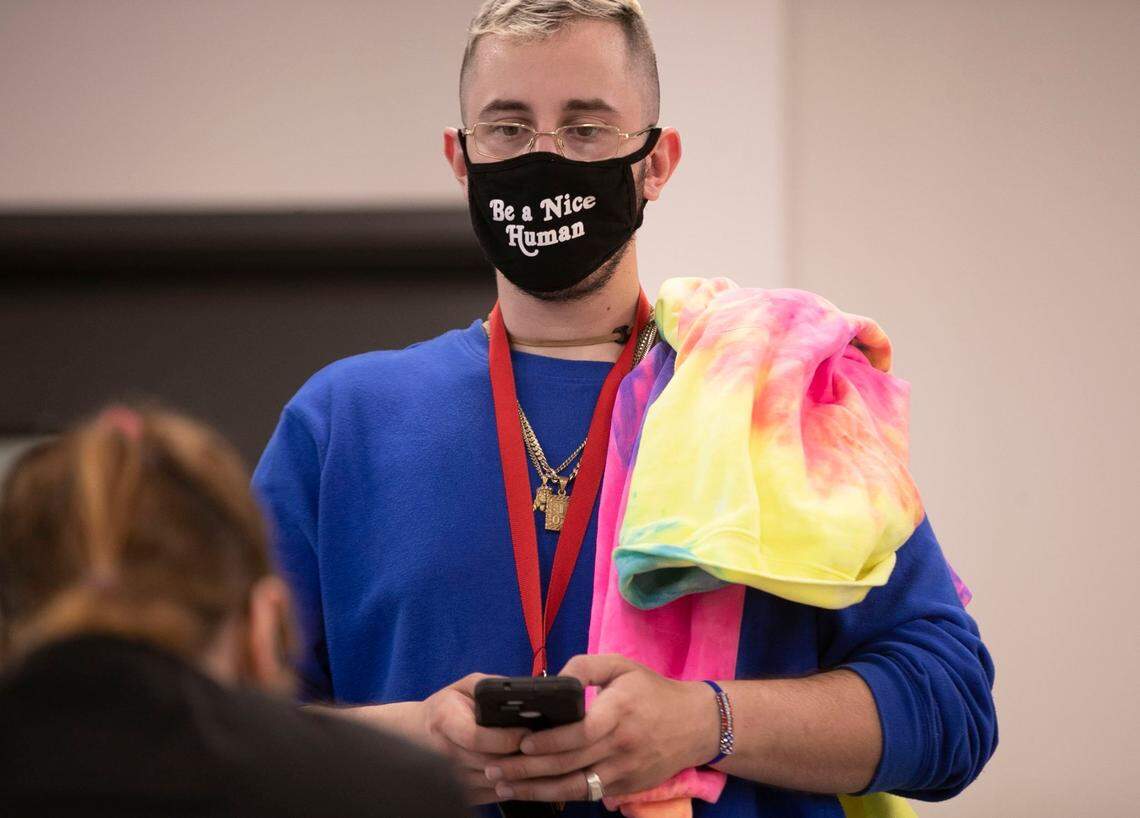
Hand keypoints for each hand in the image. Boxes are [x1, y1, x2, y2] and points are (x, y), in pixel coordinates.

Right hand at [420, 673, 530, 804]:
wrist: (418, 732)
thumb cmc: (448, 706)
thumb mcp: (466, 685)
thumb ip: (492, 686)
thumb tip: (522, 692)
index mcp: (445, 720)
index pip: (477, 738)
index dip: (505, 738)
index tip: (526, 732)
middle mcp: (443, 751)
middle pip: (489, 763)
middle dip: (517, 756)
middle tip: (539, 748)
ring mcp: (449, 775)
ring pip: (492, 782)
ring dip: (516, 773)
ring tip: (535, 760)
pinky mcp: (458, 792)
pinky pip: (490, 794)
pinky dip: (509, 786)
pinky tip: (520, 773)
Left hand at [484, 655, 719, 802]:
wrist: (696, 725)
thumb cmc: (653, 691)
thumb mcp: (622, 666)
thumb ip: (586, 666)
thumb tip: (554, 679)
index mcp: (619, 711)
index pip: (580, 734)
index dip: (549, 742)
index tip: (522, 742)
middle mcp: (621, 745)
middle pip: (570, 764)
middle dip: (529, 770)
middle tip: (495, 769)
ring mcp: (625, 771)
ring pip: (575, 787)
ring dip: (537, 791)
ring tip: (505, 788)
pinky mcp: (627, 787)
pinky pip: (589, 794)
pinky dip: (561, 796)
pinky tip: (536, 794)